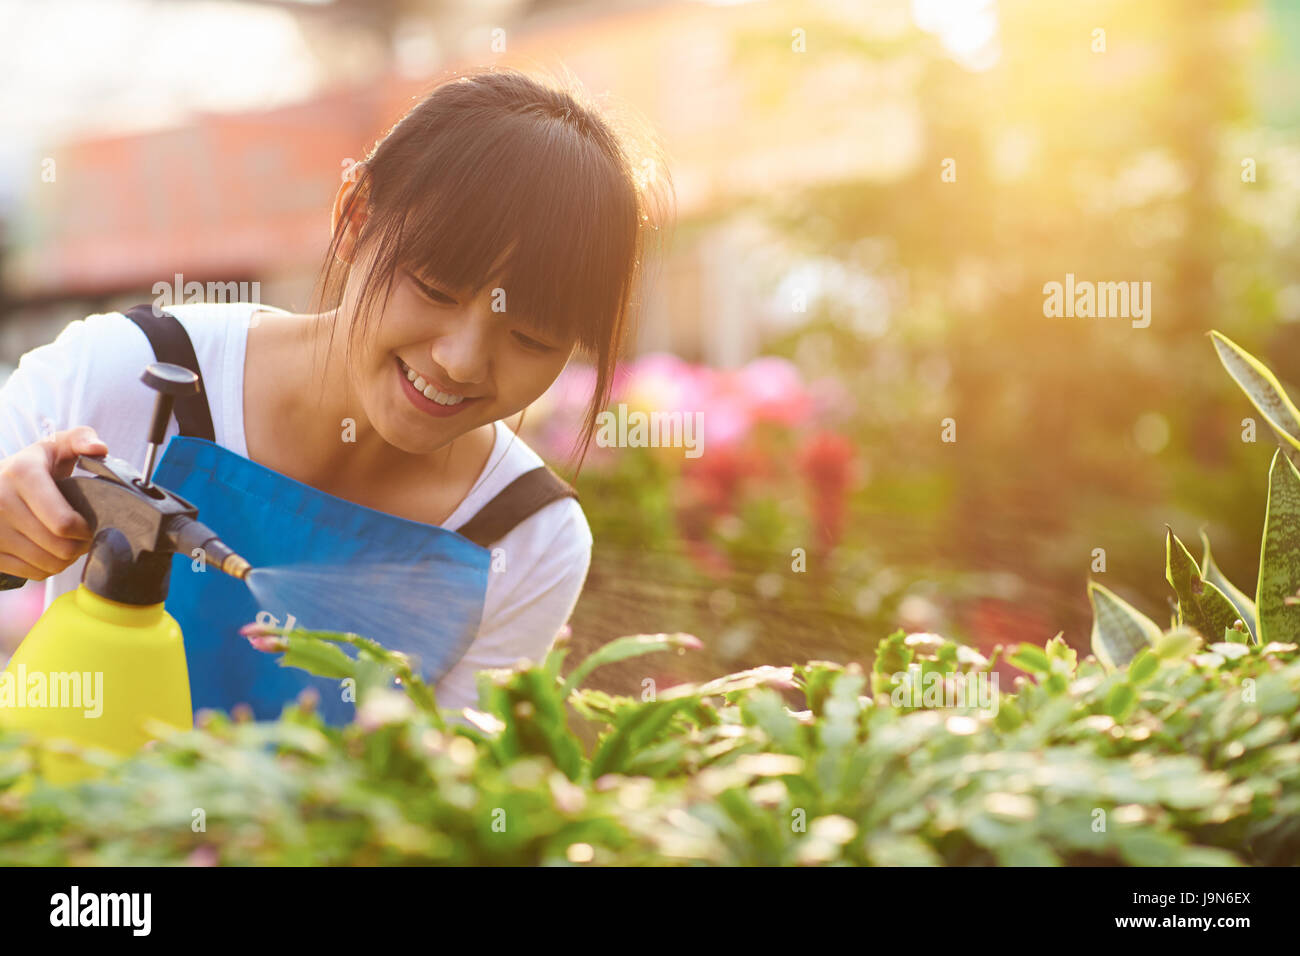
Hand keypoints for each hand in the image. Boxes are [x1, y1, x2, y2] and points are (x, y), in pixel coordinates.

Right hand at [0, 426, 106, 579]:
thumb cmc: (32, 466)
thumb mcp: (55, 444)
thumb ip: (81, 438)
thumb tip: (99, 448)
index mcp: (22, 474)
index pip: (63, 522)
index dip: (85, 531)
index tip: (90, 525)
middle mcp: (0, 501)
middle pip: (58, 547)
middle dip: (80, 546)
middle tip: (85, 538)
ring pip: (45, 563)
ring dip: (66, 560)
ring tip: (70, 544)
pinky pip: (30, 573)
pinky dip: (47, 568)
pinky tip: (50, 552)